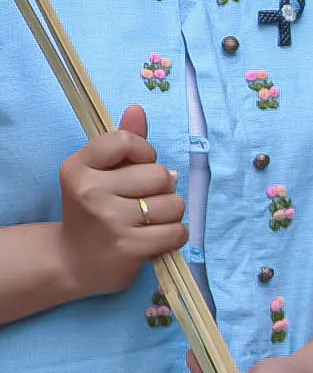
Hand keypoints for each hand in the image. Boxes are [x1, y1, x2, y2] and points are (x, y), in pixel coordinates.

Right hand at [55, 104, 186, 296]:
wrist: (74, 263)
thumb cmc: (94, 212)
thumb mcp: (101, 174)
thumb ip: (122, 143)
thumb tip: (137, 108)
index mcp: (79, 167)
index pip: (126, 140)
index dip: (145, 153)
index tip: (137, 169)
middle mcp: (89, 191)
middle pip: (160, 174)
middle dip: (162, 189)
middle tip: (141, 203)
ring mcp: (109, 220)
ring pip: (174, 204)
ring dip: (170, 215)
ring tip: (147, 223)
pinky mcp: (129, 247)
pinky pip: (178, 231)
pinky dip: (174, 236)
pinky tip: (153, 240)